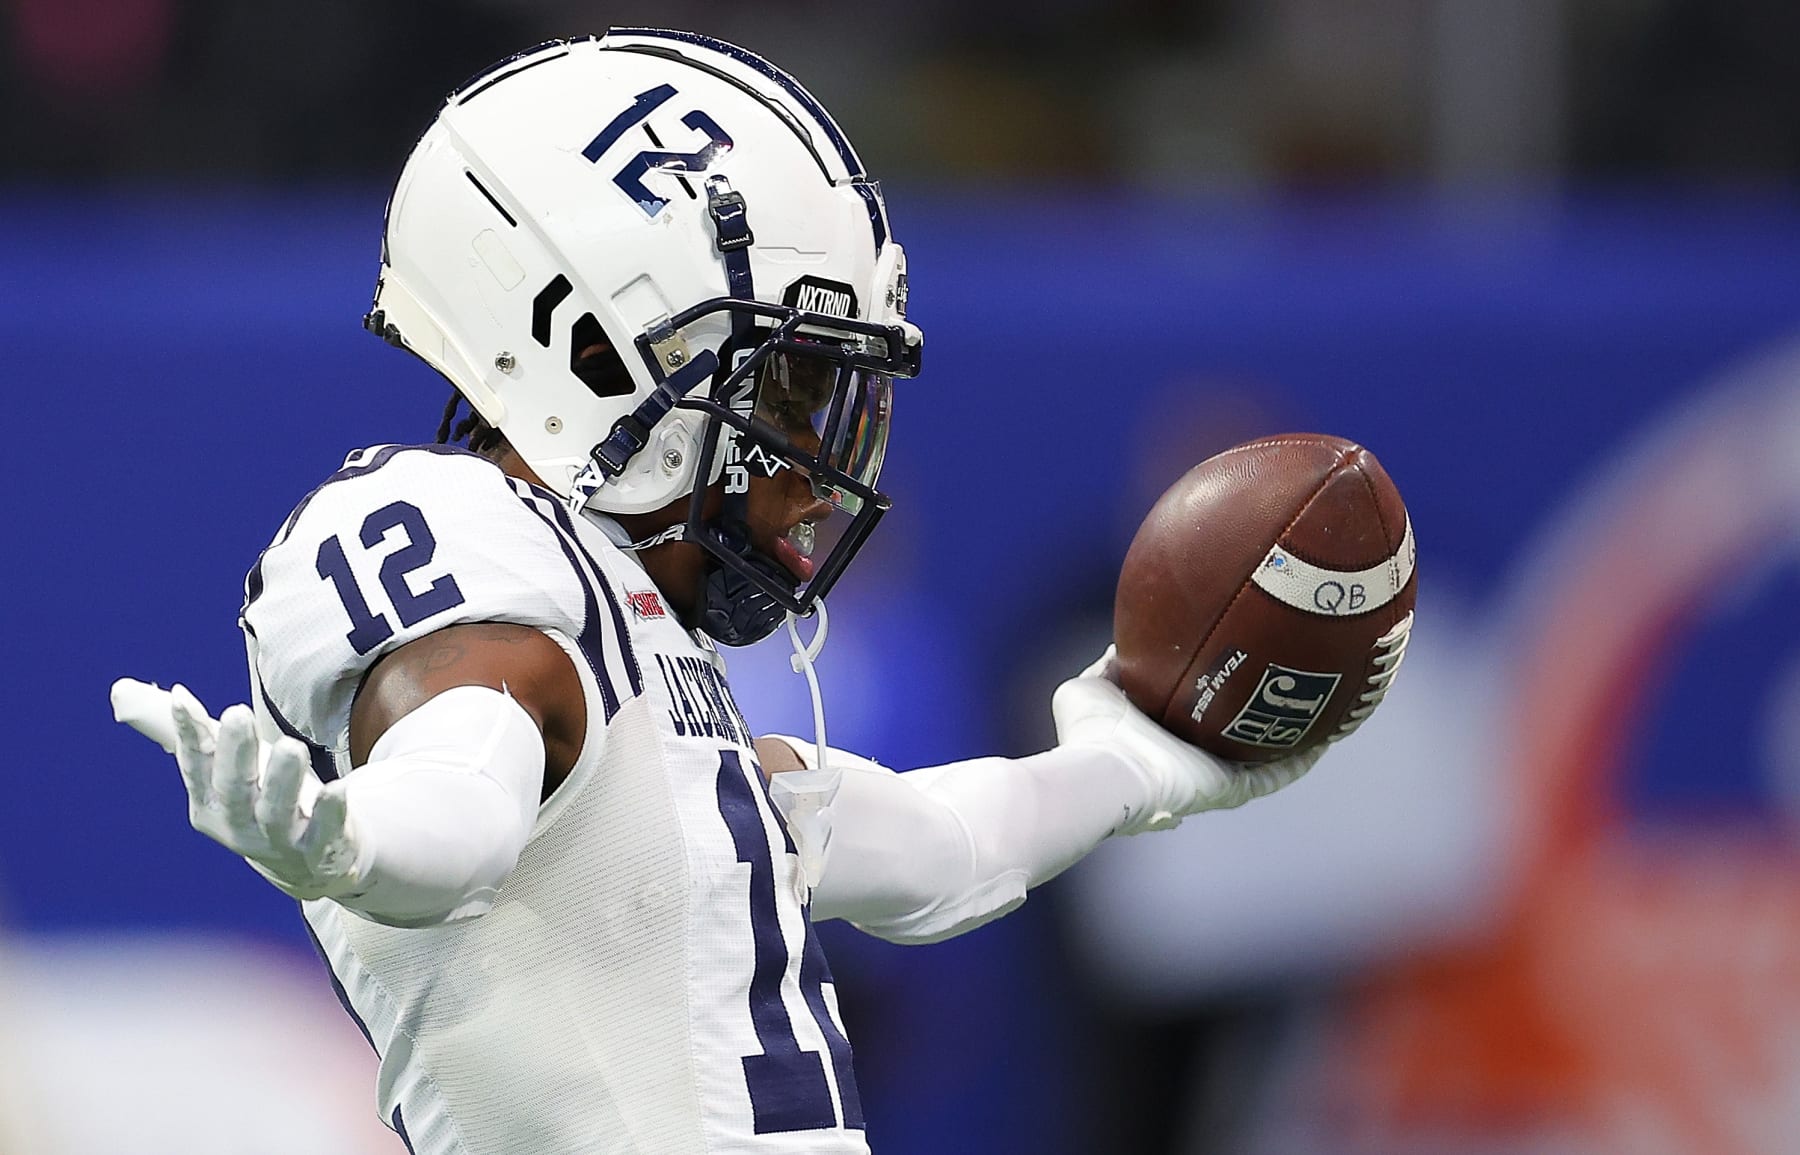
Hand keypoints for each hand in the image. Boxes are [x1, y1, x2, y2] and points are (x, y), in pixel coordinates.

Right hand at [111, 678, 365, 900]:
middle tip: (238, 712)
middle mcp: (238, 825)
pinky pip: (323, 831)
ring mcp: (279, 841)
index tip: (184, 700)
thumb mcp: (223, 772)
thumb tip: (124, 691)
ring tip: (290, 746)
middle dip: (235, 751)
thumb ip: (188, 735)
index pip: (195, 765)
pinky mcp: (319, 849)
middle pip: (234, 788)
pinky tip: (337, 788)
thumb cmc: (261, 803)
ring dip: (282, 778)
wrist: (309, 865)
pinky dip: (329, 811)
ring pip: (276, 810)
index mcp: (209, 804)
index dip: (188, 734)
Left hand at [1050, 648, 1321, 832]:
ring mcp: (1213, 777)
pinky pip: (1274, 775)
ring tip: (1324, 712)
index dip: (1219, 700)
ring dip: (1294, 737)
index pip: (1198, 720)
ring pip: (1265, 757)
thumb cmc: (1089, 735)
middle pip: (1238, 737)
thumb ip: (1112, 666)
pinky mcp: (1229, 789)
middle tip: (1292, 690)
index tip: (1237, 675)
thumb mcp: (1093, 687)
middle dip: (1264, 716)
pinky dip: (1301, 759)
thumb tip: (1125, 643)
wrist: (1102, 769)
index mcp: (1164, 740)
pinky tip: (1328, 736)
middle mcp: (1192, 760)